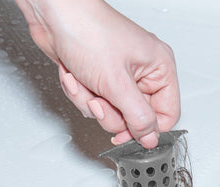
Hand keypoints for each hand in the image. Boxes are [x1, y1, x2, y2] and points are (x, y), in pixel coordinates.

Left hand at [15, 0, 179, 148]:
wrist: (53, 15)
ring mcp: (118, 76)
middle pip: (134, 119)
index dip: (146, 129)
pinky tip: (74, 76)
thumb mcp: (117, 83)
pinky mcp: (98, 78)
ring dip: (89, 102)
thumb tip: (151, 138)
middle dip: (109, 112)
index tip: (127, 134)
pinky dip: (79, 94)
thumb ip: (138, 116)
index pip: (166, 115)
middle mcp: (142, 73)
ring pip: (110, 113)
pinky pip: (92, 103)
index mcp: (159, 68)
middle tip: (99, 99)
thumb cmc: (88, 32)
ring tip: (84, 80)